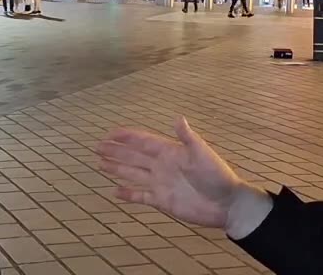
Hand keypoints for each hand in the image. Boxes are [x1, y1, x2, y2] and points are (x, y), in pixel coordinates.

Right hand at [97, 117, 259, 229]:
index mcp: (170, 152)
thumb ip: (188, 138)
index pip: (144, 141)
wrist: (225, 204)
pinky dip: (127, 194)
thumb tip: (177, 118)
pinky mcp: (162, 200)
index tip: (111, 132)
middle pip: (134, 156)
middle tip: (97, 146)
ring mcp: (160, 183)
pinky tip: (115, 191)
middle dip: (116, 151)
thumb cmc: (217, 176)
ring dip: (117, 168)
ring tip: (100, 164)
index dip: (127, 137)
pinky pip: (140, 195)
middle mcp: (162, 166)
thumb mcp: (202, 154)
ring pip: (133, 174)